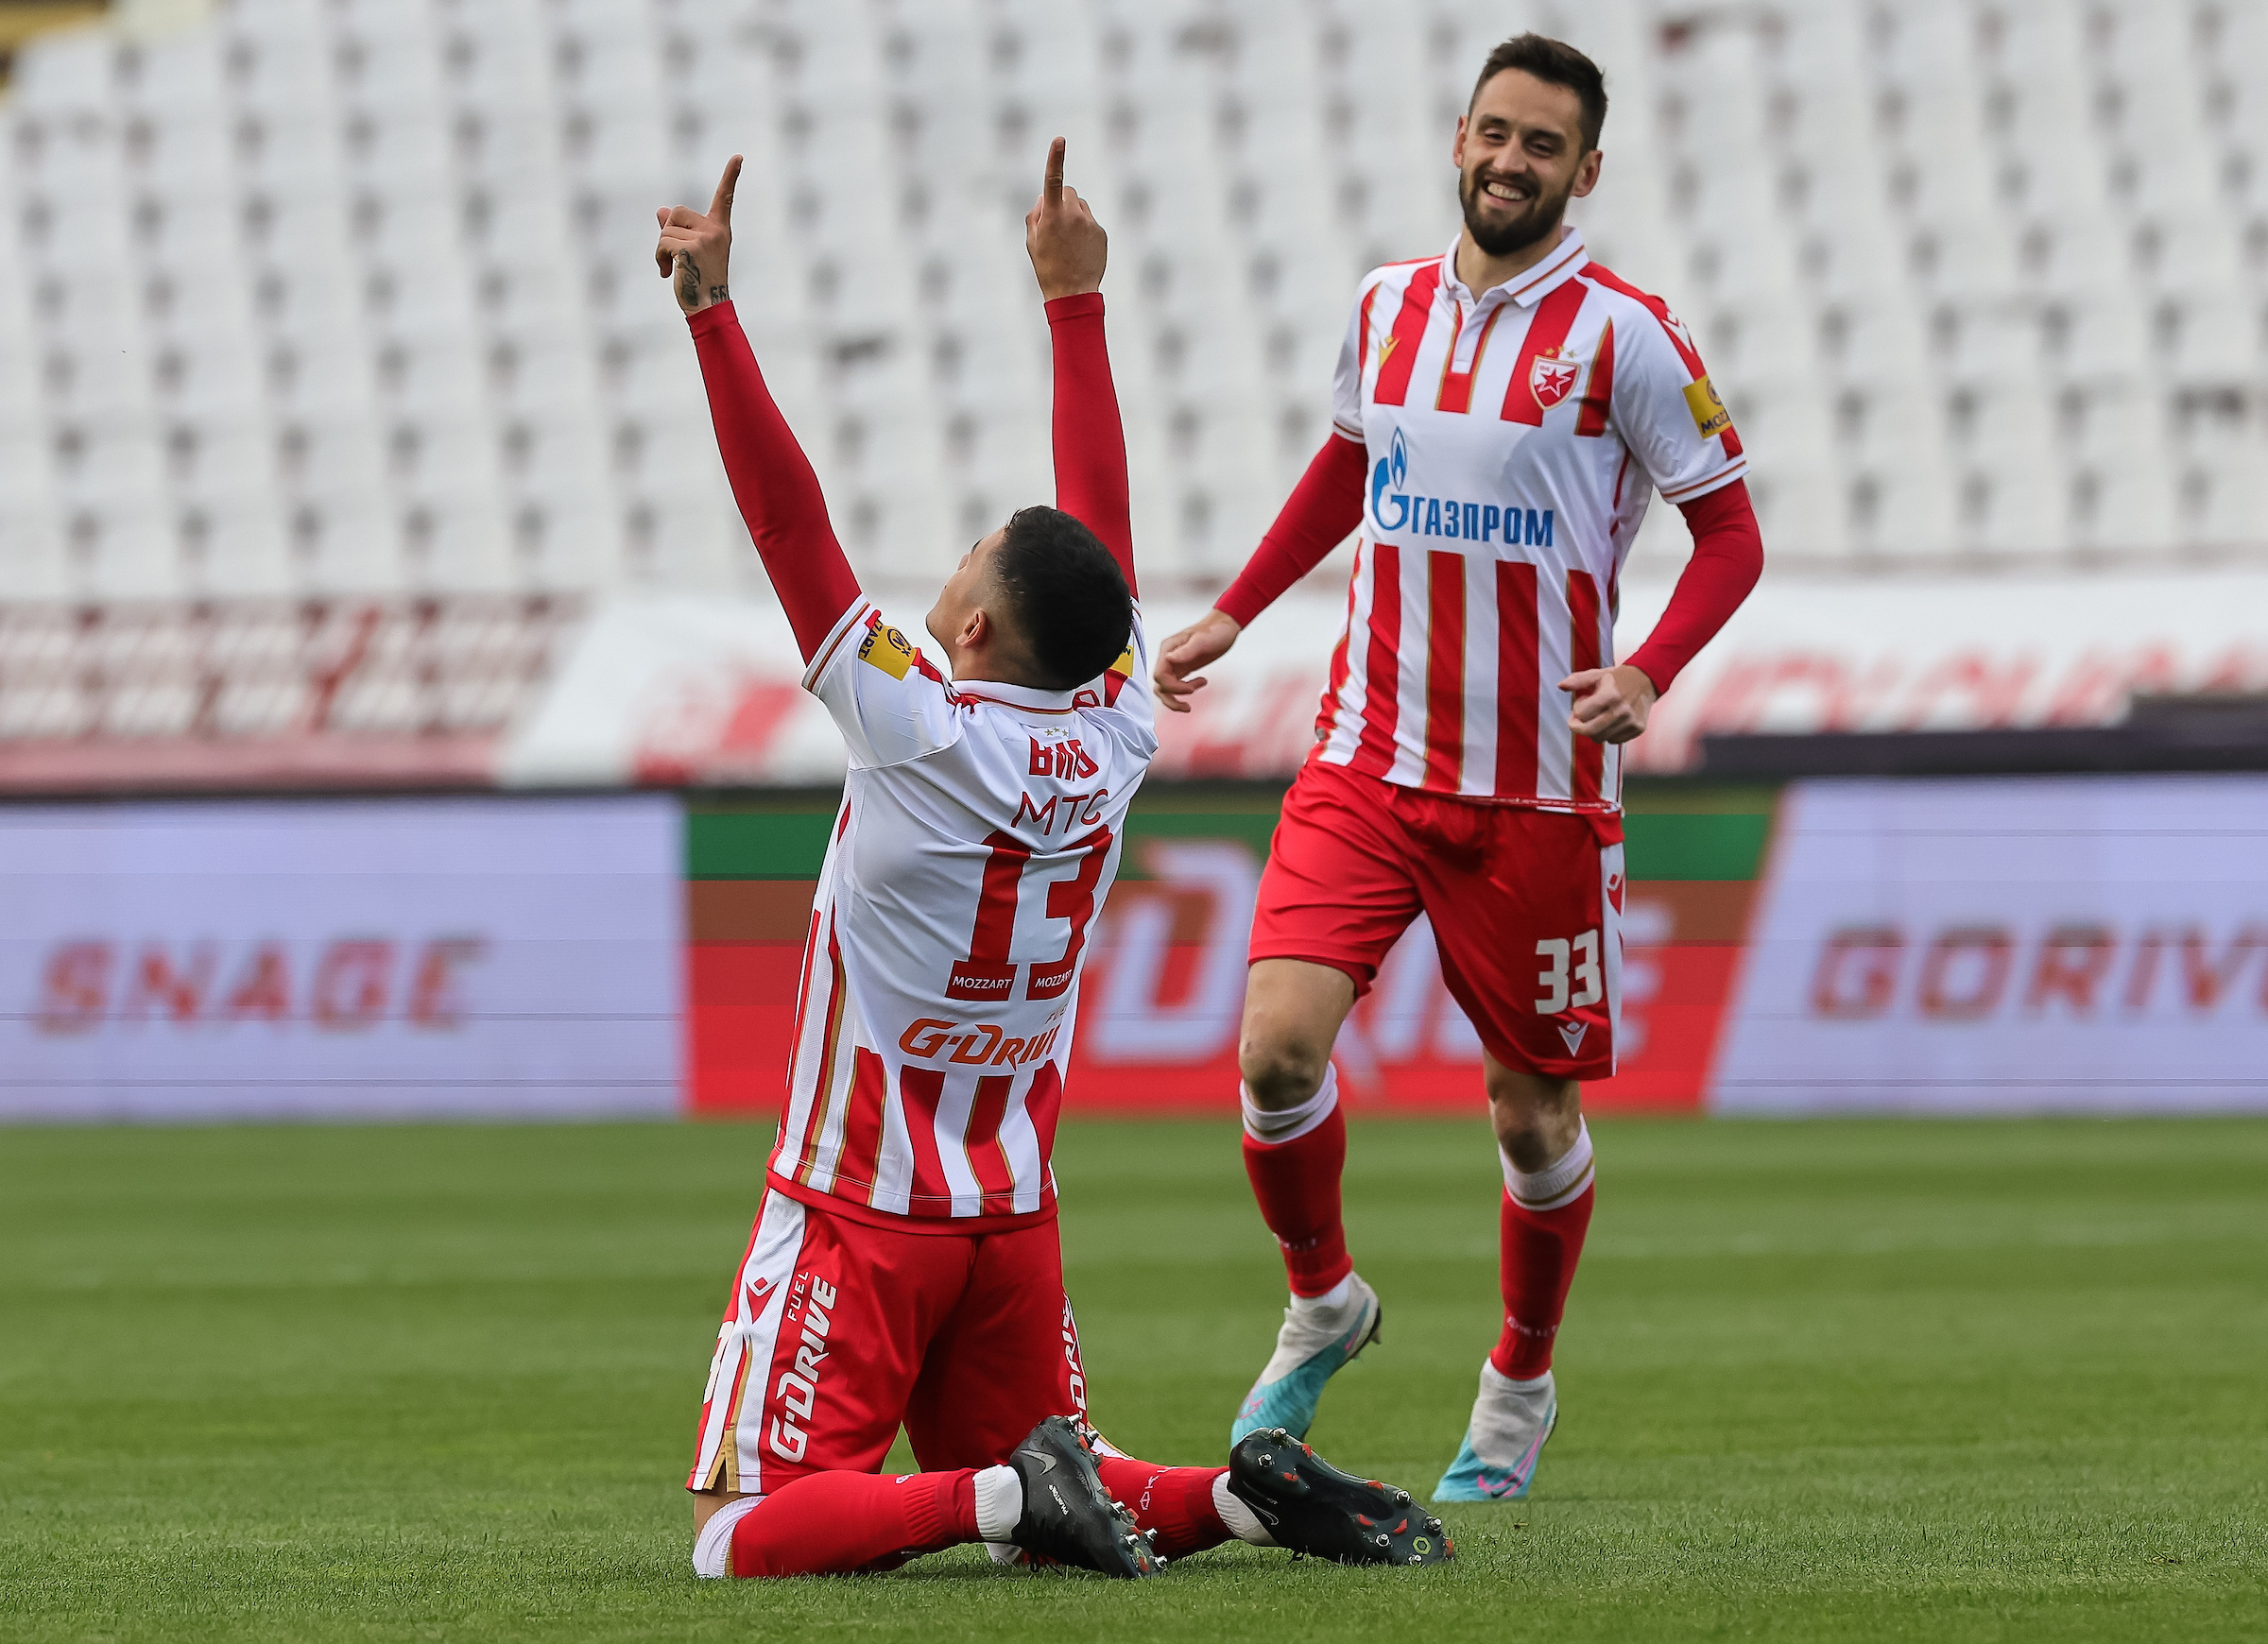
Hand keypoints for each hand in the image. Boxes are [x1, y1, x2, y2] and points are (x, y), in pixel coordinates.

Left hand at [655, 155, 740, 314]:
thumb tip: (660, 210)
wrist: (706, 307)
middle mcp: (716, 230)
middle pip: (676, 212)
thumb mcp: (689, 250)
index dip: (730, 176)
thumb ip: (676, 228)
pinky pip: (662, 242)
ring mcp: (705, 238)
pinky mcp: (691, 248)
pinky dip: (659, 258)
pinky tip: (667, 273)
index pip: (724, 198)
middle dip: (668, 231)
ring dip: (661, 249)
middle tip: (677, 256)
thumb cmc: (698, 280)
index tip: (738, 157)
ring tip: (674, 267)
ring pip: (666, 229)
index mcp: (719, 229)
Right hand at [1025, 137, 1105, 299]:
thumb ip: (1035, 214)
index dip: (1055, 158)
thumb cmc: (1047, 267)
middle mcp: (1074, 215)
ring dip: (1073, 216)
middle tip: (1055, 226)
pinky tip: (1079, 251)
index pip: (1053, 180)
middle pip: (1069, 193)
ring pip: (1080, 207)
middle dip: (1062, 201)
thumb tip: (1045, 197)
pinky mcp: (1101, 233)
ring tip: (1068, 242)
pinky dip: (1084, 231)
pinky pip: (1090, 222)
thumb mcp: (1032, 241)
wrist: (1072, 293)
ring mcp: (1090, 223)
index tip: (1059, 139)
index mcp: (1053, 215)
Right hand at [1153, 609, 1241, 713]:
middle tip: (1188, 704)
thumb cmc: (1215, 630)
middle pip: (1160, 685)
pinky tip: (1200, 684)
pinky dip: (1183, 692)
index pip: (1160, 675)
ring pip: (1165, 688)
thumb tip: (1170, 659)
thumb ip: (1186, 650)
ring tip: (1188, 706)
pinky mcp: (1183, 668)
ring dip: (1174, 699)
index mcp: (1168, 650)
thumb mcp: (1202, 640)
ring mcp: (1175, 664)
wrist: (1225, 626)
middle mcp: (1168, 657)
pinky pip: (1175, 685)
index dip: (1172, 687)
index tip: (1190, 690)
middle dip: (1173, 697)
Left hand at [1561, 663, 1657, 743]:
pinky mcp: (1638, 729)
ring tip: (1598, 716)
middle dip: (1579, 727)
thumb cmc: (1617, 678)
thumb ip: (1578, 680)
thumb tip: (1560, 685)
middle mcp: (1621, 710)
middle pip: (1590, 731)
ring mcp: (1631, 721)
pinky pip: (1614, 741)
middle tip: (1577, 721)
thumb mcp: (1597, 675)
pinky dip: (1608, 734)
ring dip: (1594, 730)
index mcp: (1610, 695)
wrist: (1647, 680)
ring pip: (1601, 738)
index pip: (1581, 715)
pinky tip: (1610, 721)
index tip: (1579, 705)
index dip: (1576, 711)